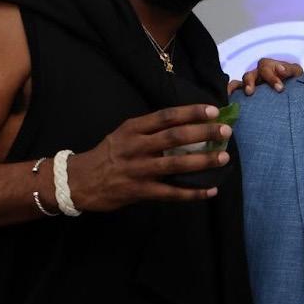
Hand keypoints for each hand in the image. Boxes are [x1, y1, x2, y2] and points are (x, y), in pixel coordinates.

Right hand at [65, 104, 231, 210]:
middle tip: (225, 131)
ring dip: (202, 161)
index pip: (166, 116)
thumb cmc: (108, 155)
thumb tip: (188, 126)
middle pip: (175, 137)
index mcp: (133, 129)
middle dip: (203, 133)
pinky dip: (193, 192)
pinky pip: (171, 193)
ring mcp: (138, 170)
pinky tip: (211, 191)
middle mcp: (136, 147)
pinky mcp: (139, 191)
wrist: (78, 181)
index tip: (213, 110)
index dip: (191, 112)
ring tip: (223, 158)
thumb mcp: (124, 134)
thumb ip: (150, 130)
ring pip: (176, 164)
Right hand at [234, 58, 303, 94]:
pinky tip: (229, 99)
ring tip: (245, 95)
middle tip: (252, 92)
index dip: (271, 77)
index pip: (266, 67)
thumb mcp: (296, 73)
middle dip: (251, 82)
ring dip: (240, 88)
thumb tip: (280, 69)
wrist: (294, 93)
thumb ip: (290, 69)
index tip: (280, 88)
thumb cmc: (293, 81)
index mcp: (269, 67)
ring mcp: (250, 84)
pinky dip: (230, 93)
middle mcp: (257, 74)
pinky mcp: (246, 94)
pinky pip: (234, 91)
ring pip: (240, 83)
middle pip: (249, 75)